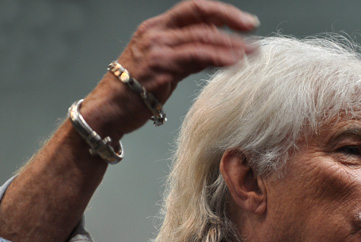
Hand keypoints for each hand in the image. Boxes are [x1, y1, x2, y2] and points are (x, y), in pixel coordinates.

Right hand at [82, 0, 258, 137]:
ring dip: (231, 44)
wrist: (106, 112)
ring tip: (253, 52)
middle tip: (254, 32)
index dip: (221, 12)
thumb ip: (187, 56)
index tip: (245, 21)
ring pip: (202, 38)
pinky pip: (197, 58)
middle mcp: (155, 33)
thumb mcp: (162, 66)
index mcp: (155, 28)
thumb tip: (217, 54)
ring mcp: (157, 49)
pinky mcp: (160, 68)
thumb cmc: (133, 93)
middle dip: (231, 23)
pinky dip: (219, 58)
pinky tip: (236, 63)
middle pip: (201, 18)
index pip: (194, 9)